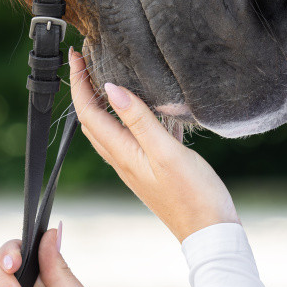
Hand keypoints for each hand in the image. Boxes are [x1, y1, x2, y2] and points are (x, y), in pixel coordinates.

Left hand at [68, 47, 238, 241]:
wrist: (209, 232)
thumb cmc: (194, 195)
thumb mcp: (167, 153)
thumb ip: (139, 120)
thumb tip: (111, 89)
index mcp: (123, 154)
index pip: (88, 113)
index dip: (78, 83)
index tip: (76, 55)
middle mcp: (122, 161)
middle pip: (90, 120)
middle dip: (83, 89)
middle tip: (86, 61)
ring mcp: (134, 166)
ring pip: (105, 130)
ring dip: (99, 103)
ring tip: (103, 78)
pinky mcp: (148, 170)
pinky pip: (124, 138)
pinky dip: (119, 117)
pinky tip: (135, 109)